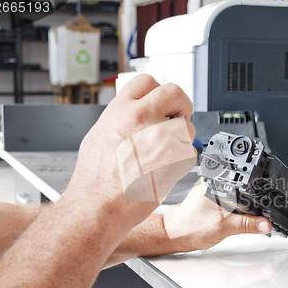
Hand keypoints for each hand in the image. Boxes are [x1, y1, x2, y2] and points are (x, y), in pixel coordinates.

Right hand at [64, 74, 195, 230]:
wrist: (99, 205)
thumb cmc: (96, 179)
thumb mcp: (101, 134)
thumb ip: (122, 118)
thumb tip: (138, 111)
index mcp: (121, 110)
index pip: (148, 81)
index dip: (158, 91)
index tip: (163, 102)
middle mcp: (141, 117)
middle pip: (175, 92)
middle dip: (181, 105)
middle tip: (178, 119)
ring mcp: (160, 136)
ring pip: (187, 126)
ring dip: (182, 139)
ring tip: (164, 155)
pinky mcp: (175, 157)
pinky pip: (191, 152)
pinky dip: (183, 161)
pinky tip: (165, 169)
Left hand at [162, 183, 272, 251]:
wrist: (174, 236)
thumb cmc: (190, 229)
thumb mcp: (223, 228)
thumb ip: (246, 225)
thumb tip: (265, 224)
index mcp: (216, 183)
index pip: (245, 186)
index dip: (258, 197)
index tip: (267, 211)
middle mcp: (214, 183)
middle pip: (243, 191)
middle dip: (253, 204)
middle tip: (258, 218)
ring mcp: (213, 191)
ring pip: (237, 197)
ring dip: (244, 207)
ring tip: (244, 219)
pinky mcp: (212, 199)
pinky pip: (231, 201)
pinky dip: (237, 210)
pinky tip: (234, 218)